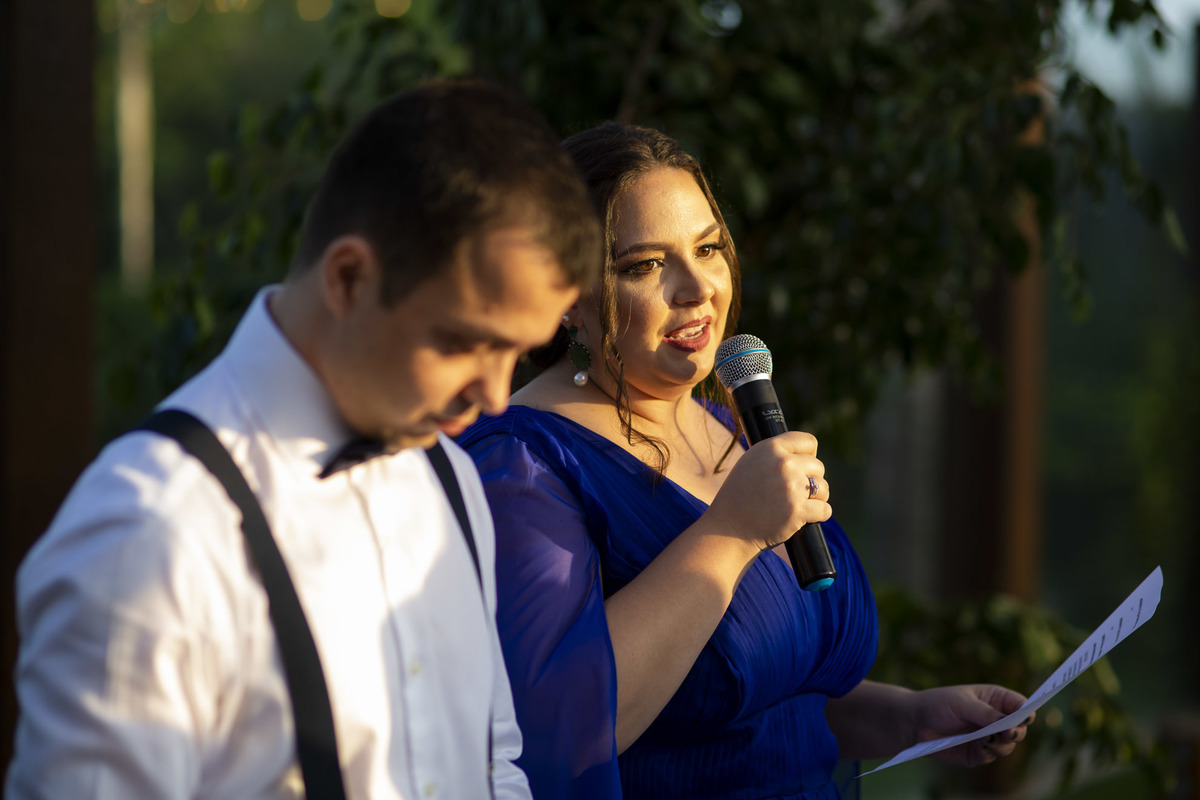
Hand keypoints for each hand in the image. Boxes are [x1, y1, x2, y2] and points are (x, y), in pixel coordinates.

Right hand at [705, 431, 831, 551]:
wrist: (728, 528)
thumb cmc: (739, 497)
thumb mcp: (751, 463)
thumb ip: (776, 455)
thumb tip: (805, 455)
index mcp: (770, 448)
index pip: (808, 442)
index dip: (809, 457)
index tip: (802, 469)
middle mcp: (782, 463)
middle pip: (818, 467)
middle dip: (812, 480)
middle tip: (795, 494)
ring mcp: (791, 487)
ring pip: (823, 488)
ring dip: (816, 499)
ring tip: (796, 506)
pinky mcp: (797, 510)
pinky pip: (824, 510)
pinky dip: (818, 516)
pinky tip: (803, 518)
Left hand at [912, 685, 1033, 767]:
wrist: (915, 722)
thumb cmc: (938, 704)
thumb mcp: (962, 704)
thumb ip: (987, 714)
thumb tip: (1010, 724)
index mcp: (995, 699)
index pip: (1020, 705)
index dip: (1026, 711)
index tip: (1026, 717)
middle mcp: (995, 719)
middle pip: (1019, 729)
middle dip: (1016, 732)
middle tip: (1006, 733)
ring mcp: (988, 737)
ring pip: (1008, 746)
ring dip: (1002, 744)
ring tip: (987, 740)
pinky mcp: (978, 753)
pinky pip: (991, 757)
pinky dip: (987, 753)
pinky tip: (978, 747)